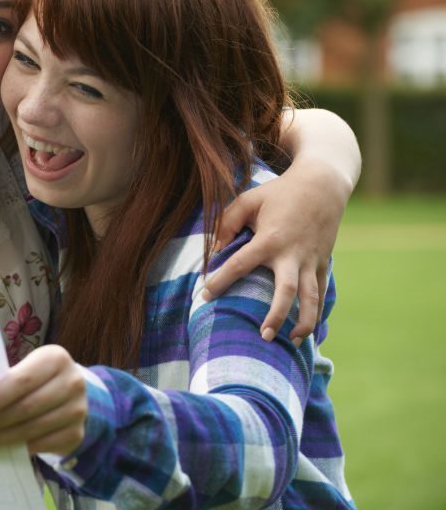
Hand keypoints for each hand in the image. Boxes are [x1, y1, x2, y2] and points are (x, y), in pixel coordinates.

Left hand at [0, 345, 86, 455]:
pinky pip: (42, 444)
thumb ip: (5, 381)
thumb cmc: (36, 379)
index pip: (21, 380)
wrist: (69, 393)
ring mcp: (78, 410)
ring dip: (1, 437)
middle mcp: (72, 382)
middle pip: (26, 407)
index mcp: (55, 358)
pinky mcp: (77, 434)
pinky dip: (19, 448)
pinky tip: (1, 449)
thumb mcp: (25, 369)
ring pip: (32, 428)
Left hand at [203, 161, 347, 344]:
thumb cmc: (279, 192)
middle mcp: (292, 254)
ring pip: (311, 298)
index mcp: (270, 239)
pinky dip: (316, 312)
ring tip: (295, 343)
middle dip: (276, 315)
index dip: (221, 280)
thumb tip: (213, 248)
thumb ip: (226, 222)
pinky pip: (321, 292)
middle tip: (263, 336)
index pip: (241, 264)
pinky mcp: (323, 262)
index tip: (205, 296)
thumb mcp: (248, 200)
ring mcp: (311, 260)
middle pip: (287, 291)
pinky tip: (308, 330)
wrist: (323, 185)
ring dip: (304, 322)